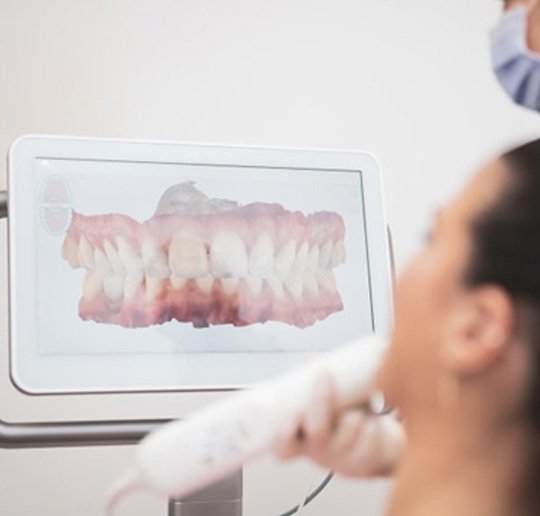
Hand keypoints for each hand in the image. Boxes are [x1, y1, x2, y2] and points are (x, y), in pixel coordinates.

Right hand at [273, 372, 403, 476]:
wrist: (372, 449)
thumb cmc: (339, 421)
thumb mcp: (324, 405)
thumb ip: (315, 384)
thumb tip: (313, 360)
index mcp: (301, 440)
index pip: (284, 445)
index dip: (285, 432)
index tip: (293, 411)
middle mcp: (318, 452)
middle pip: (317, 432)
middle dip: (322, 401)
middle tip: (325, 375)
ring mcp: (342, 459)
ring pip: (348, 429)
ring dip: (354, 413)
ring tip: (359, 407)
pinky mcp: (365, 461)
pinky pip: (370, 436)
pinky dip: (373, 424)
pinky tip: (373, 421)